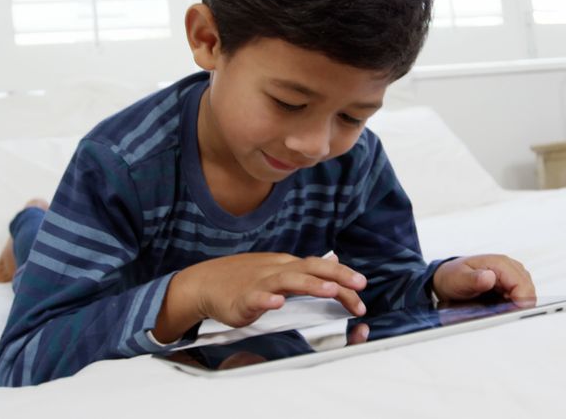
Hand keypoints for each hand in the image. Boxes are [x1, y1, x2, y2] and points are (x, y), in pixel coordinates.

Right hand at [162, 253, 367, 336]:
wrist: (203, 282)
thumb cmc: (241, 278)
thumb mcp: (278, 269)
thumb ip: (305, 269)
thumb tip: (333, 262)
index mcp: (286, 266)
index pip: (320, 268)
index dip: (342, 277)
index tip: (362, 290)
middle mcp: (276, 270)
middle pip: (310, 269)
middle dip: (336, 277)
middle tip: (359, 286)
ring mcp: (258, 283)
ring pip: (287, 280)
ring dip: (309, 284)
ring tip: (329, 291)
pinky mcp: (241, 298)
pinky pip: (255, 298)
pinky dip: (266, 299)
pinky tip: (277, 303)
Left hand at [431, 254, 535, 305]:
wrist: (447, 278)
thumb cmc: (452, 276)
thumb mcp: (458, 279)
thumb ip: (474, 279)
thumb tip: (490, 277)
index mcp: (500, 263)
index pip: (522, 284)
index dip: (521, 300)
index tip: (513, 314)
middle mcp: (509, 268)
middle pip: (528, 290)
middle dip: (521, 304)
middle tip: (506, 316)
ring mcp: (511, 276)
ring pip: (527, 294)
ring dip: (518, 305)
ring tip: (502, 312)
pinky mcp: (509, 285)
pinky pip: (520, 296)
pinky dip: (514, 305)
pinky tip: (503, 310)